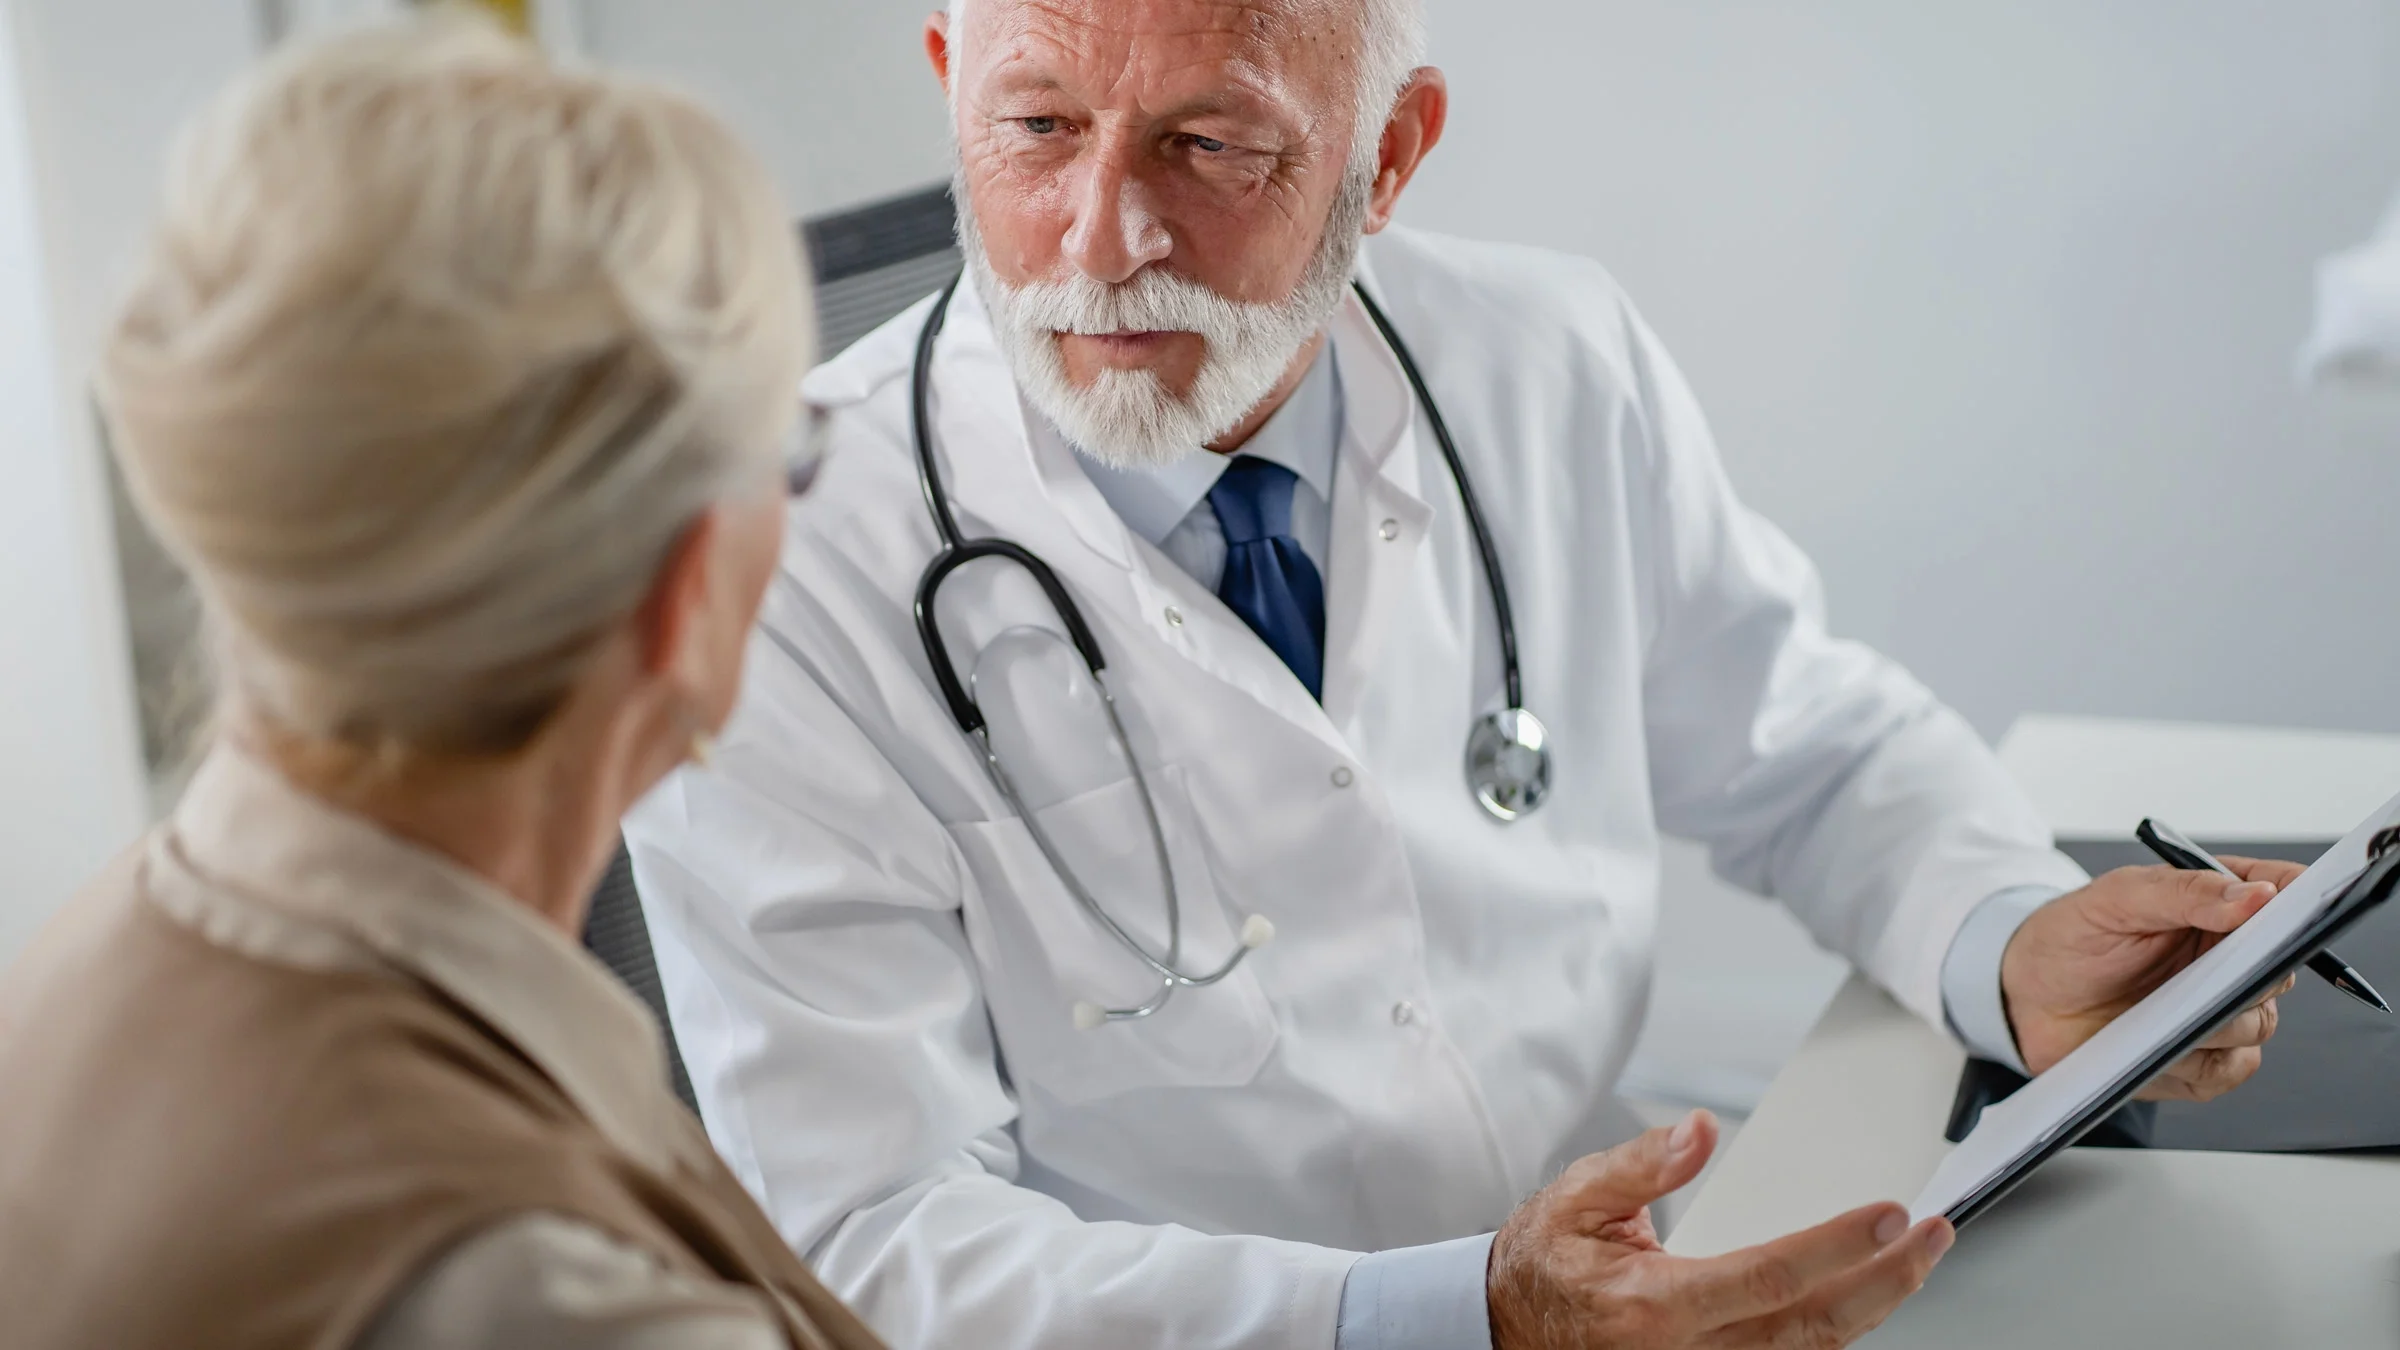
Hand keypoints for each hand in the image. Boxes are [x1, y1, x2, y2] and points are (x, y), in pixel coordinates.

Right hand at [1487, 1111, 1953, 1348]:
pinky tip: (1866, 1297)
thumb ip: (1643, 1165)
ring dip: (1874, 1307)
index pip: (1768, 1274)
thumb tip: (1703, 1131)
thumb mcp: (1575, 1196)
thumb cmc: (1545, 1261)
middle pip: (1812, 1326)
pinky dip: (1836, 1332)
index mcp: (1651, 1305)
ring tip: (1917, 1260)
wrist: (1508, 1327)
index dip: (1837, 1246)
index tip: (1889, 1214)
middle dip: (1886, 1280)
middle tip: (1934, 1236)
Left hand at [2000, 857, 2306, 1097]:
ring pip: (2259, 1024)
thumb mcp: (2115, 899)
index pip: (2285, 893)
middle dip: (2254, 973)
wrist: (2025, 995)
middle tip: (2217, 974)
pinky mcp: (2200, 1060)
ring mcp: (2219, 1010)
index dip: (2304, 900)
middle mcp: (2229, 959)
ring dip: (2220, 1021)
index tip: (2296, 909)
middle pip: (2283, 969)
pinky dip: (2199, 1061)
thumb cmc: (2070, 937)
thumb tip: (2256, 896)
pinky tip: (2159, 1047)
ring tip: (2168, 1013)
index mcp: (2218, 905)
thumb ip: (2183, 893)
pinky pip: (2228, 1070)